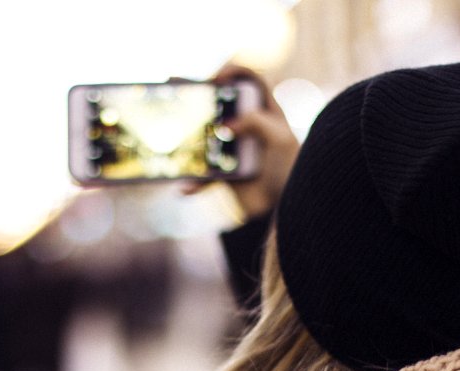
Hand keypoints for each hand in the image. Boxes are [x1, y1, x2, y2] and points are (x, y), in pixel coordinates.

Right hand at [183, 64, 300, 220]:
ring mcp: (234, 148)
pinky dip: (193, 181)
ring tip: (170, 133)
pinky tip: (185, 188)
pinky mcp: (224, 171)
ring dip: (187, 136)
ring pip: (205, 135)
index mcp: (266, 112)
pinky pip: (202, 173)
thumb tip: (226, 127)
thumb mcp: (281, 141)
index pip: (250, 81)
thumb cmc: (289, 171)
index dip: (233, 72)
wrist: (282, 209)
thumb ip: (259, 122)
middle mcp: (248, 126)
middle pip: (220, 103)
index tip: (215, 79)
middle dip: (198, 95)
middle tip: (180, 93)